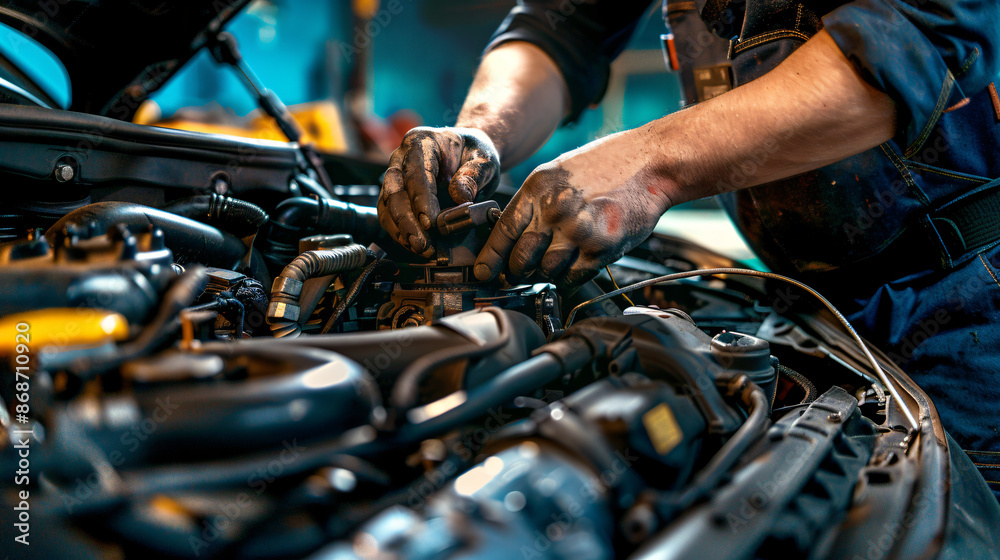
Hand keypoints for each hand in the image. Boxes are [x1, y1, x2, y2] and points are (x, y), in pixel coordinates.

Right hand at [378, 127, 500, 256]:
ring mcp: (395, 176)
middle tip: (422, 243)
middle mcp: (401, 157)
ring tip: (420, 249)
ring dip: (401, 230)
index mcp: (421, 141)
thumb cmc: (474, 153)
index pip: (416, 172)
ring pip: (387, 205)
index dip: (421, 199)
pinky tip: (414, 246)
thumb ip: (474, 175)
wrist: (467, 154)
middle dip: (407, 220)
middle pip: (394, 190)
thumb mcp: (484, 159)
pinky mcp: (395, 194)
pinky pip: (389, 215)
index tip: (430, 223)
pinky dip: (399, 233)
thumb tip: (460, 196)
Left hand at [473, 136, 672, 290]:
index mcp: (538, 189)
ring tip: (555, 263)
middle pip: (521, 260)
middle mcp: (556, 210)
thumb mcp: (557, 173)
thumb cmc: (606, 165)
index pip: (503, 233)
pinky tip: (574, 266)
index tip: (484, 272)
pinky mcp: (603, 248)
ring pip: (547, 272)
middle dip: (517, 272)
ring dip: (547, 274)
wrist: (651, 161)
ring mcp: (580, 231)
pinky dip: (570, 278)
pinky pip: (574, 277)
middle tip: (520, 274)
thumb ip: (534, 202)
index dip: (490, 258)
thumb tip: (511, 236)